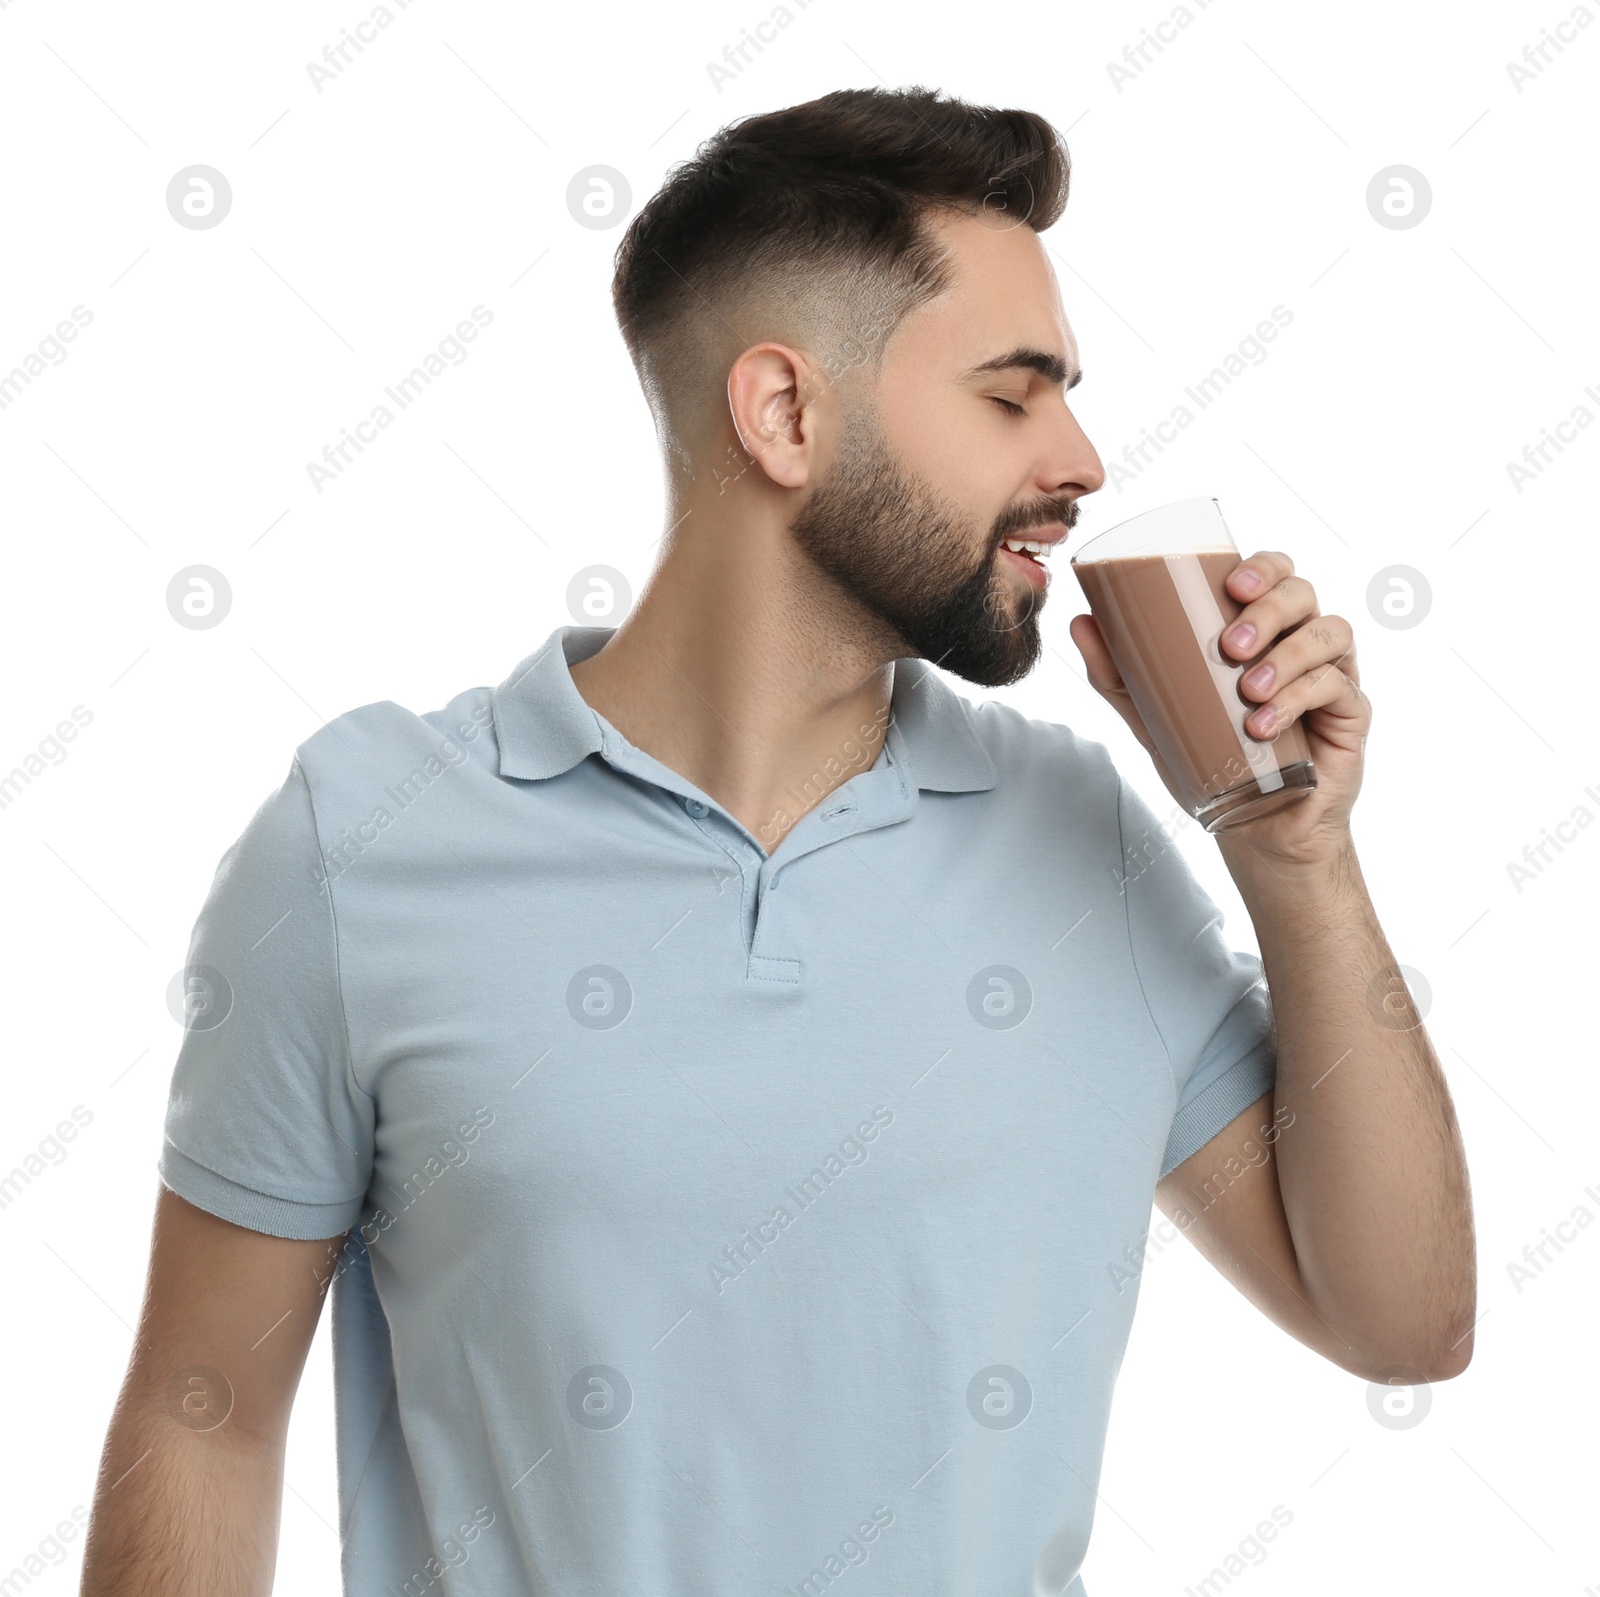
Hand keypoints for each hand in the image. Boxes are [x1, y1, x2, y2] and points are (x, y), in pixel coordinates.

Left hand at [1068, 550, 1370, 871]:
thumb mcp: (1155, 718)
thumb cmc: (1212, 762)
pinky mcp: (1351, 712)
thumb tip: (1082, 623)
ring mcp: (1332, 674)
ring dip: (1287, 655)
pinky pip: (1339, 685)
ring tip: (1248, 690)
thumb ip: (1119, 675)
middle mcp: (1301, 643)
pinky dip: (1300, 698)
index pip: (1275, 574)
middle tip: (1232, 644)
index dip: (1263, 566)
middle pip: (1303, 593)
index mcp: (1262, 631)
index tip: (1231, 583)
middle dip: (1269, 609)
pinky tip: (1264, 724)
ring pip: (1330, 632)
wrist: (1254, 829)